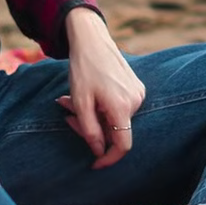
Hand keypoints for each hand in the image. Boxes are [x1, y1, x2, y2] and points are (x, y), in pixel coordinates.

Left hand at [59, 8, 145, 169]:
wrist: (92, 40)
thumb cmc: (83, 69)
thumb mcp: (80, 102)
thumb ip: (89, 130)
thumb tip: (98, 151)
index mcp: (122, 106)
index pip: (122, 145)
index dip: (109, 159)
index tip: (95, 164)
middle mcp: (136, 101)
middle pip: (115, 131)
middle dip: (91, 128)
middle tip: (67, 113)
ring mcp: (138, 93)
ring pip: (116, 119)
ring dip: (94, 117)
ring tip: (72, 100)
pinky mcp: (136, 87)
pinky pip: (120, 107)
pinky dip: (102, 107)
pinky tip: (88, 94)